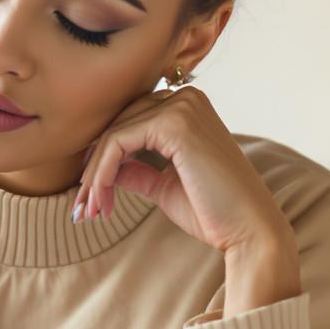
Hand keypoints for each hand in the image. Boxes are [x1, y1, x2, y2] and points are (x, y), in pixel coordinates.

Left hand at [71, 83, 302, 314]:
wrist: (247, 230)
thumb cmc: (213, 212)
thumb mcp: (164, 185)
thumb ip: (138, 170)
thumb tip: (108, 168)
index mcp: (188, 108)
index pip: (130, 123)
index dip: (104, 159)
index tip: (90, 195)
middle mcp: (186, 98)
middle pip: (119, 126)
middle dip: (94, 169)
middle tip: (82, 208)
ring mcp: (182, 106)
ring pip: (114, 135)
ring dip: (94, 176)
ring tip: (88, 210)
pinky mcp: (174, 124)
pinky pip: (118, 143)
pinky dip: (102, 173)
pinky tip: (100, 200)